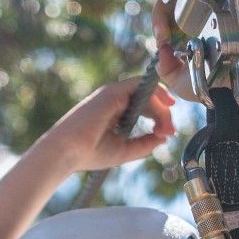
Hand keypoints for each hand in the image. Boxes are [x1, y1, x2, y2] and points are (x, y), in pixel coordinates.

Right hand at [39, 77, 175, 173]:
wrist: (67, 152)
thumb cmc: (89, 153)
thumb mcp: (124, 150)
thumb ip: (144, 144)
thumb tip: (164, 138)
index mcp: (115, 111)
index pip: (145, 106)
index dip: (161, 118)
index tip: (169, 133)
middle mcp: (114, 99)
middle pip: (149, 98)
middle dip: (164, 114)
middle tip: (171, 131)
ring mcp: (113, 93)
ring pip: (147, 91)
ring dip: (162, 107)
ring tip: (166, 127)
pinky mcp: (112, 92)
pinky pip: (140, 86)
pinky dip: (155, 94)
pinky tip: (163, 109)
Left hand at [145, 0, 238, 103]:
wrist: (230, 92)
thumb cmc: (205, 85)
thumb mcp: (176, 81)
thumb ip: (164, 67)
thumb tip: (163, 47)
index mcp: (178, 32)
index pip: (163, 16)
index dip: (157, 19)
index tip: (162, 35)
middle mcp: (193, 19)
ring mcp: (211, 13)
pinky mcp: (230, 11)